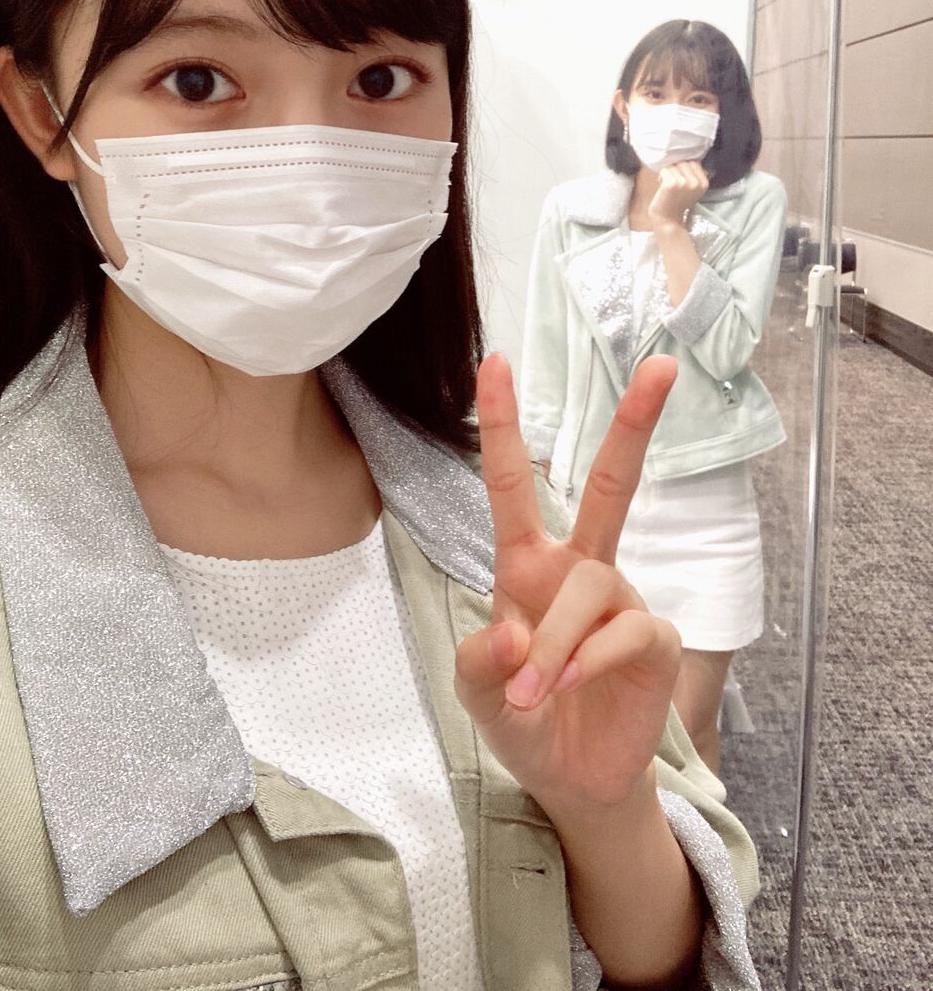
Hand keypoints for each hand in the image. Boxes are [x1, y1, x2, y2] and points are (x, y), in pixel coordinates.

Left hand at [454, 353, 681, 816]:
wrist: (573, 780)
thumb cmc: (523, 719)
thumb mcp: (477, 694)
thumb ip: (479, 663)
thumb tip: (512, 633)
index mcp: (527, 564)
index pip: (512, 483)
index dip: (502, 423)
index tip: (493, 360)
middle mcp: (578, 568)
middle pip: (608, 484)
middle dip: (634, 425)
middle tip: (662, 365)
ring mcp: (620, 600)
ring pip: (589, 586)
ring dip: (555, 643)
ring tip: (535, 692)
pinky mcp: (654, 638)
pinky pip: (623, 632)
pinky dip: (587, 662)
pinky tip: (570, 689)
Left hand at [648, 160, 709, 228]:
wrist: (668, 220)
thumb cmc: (676, 203)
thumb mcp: (692, 188)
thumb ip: (694, 174)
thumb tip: (691, 156)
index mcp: (704, 183)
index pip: (694, 161)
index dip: (684, 168)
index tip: (680, 179)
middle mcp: (696, 182)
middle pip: (683, 162)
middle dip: (676, 169)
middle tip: (672, 183)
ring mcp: (685, 183)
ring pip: (673, 165)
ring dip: (668, 173)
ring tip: (667, 186)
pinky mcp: (672, 184)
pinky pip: (665, 170)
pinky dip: (661, 176)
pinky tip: (662, 186)